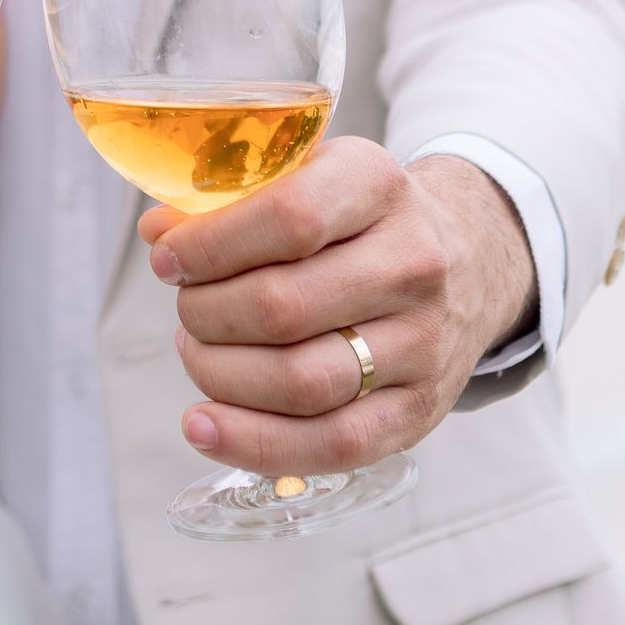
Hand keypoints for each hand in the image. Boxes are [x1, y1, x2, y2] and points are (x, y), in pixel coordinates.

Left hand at [153, 143, 537, 471]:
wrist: (465, 262)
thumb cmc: (359, 221)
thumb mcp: (308, 178)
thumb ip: (230, 199)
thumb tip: (158, 231)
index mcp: (379, 185)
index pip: (289, 218)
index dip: (210, 246)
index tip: (166, 260)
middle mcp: (414, 262)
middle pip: (282, 308)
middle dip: (205, 315)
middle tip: (187, 309)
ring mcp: (423, 343)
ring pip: (301, 382)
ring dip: (220, 376)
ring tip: (197, 354)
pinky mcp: (420, 410)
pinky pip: (332, 445)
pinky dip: (254, 443)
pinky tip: (204, 426)